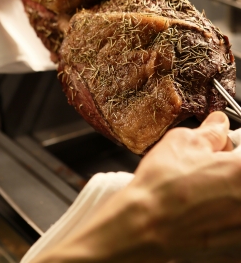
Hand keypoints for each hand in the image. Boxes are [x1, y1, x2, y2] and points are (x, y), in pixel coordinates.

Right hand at [34, 112, 240, 262]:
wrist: (144, 224)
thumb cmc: (161, 185)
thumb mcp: (183, 142)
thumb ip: (211, 132)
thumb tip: (219, 124)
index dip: (230, 151)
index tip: (221, 152)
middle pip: (240, 179)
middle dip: (227, 171)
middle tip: (207, 170)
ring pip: (234, 204)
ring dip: (224, 196)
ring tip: (200, 194)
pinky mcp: (232, 249)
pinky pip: (230, 228)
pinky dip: (219, 220)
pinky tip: (199, 215)